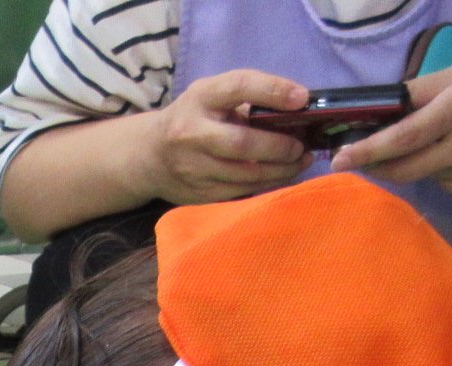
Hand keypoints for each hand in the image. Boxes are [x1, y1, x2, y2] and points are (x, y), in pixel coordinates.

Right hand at [139, 70, 313, 204]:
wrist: (149, 156)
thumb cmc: (193, 119)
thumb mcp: (210, 95)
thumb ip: (244, 97)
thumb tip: (297, 107)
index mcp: (199, 98)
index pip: (238, 86)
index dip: (273, 90)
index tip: (302, 99)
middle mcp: (191, 133)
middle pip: (242, 143)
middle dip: (279, 147)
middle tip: (301, 147)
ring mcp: (192, 168)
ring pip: (245, 174)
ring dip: (280, 170)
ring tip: (300, 161)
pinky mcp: (197, 194)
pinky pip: (240, 192)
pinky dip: (266, 184)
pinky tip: (280, 176)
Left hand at [332, 52, 451, 198]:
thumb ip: (419, 93)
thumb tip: (376, 110)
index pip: (403, 137)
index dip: (368, 151)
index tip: (339, 160)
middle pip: (408, 169)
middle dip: (379, 167)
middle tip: (362, 160)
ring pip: (428, 178)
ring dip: (421, 164)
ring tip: (444, 139)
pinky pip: (451, 187)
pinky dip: (446, 173)